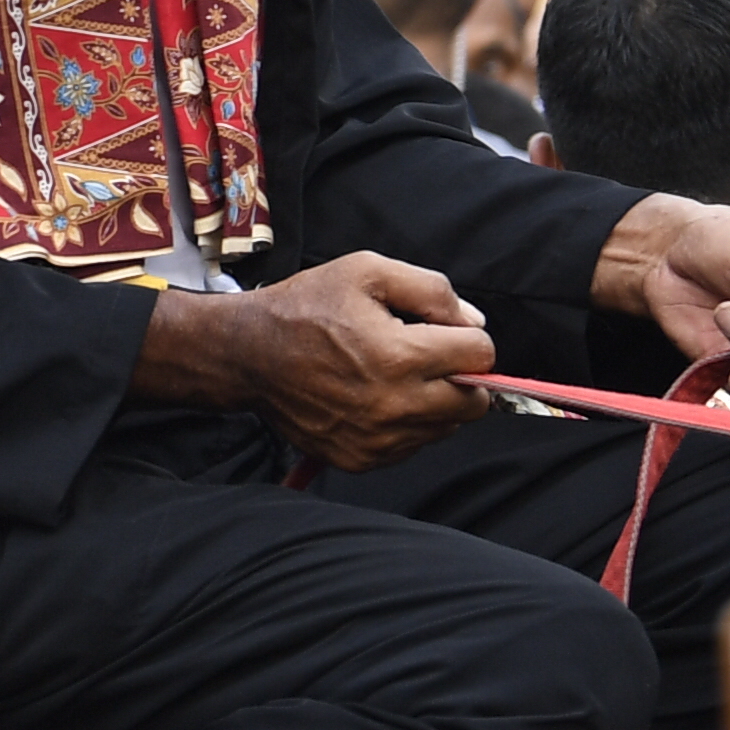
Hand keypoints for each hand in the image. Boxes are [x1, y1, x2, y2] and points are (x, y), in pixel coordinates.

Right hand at [143, 254, 494, 467]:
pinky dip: (406, 424)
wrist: (248, 354)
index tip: (442, 331)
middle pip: (475, 404)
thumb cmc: (305, 307)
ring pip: (446, 427)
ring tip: (394, 376)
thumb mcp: (367, 270)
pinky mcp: (362, 459)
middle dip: (461, 376)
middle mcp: (393, 406)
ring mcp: (378, 440)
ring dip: (434, 402)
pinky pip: (413, 446)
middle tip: (427, 357)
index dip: (467, 336)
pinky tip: (375, 398)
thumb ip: (431, 290)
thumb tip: (473, 323)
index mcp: (399, 356)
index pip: (481, 355)